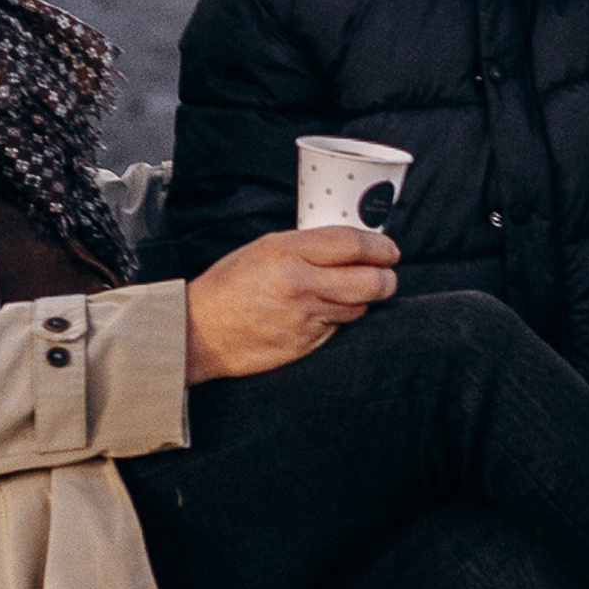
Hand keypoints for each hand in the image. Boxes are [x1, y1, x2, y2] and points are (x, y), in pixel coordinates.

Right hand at [184, 228, 397, 383]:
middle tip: (388, 274)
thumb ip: (306, 246)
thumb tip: (348, 245)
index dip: (380, 245)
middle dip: (387, 277)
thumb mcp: (265, 248)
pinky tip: (323, 312)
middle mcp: (300, 284)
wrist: (199, 332)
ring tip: (351, 291)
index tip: (389, 248)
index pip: (351, 244)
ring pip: (358, 307)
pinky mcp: (304, 345)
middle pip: (369, 281)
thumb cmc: (228, 285)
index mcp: (288, 252)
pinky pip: (337, 329)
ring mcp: (304, 318)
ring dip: (362, 299)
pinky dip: (338, 319)